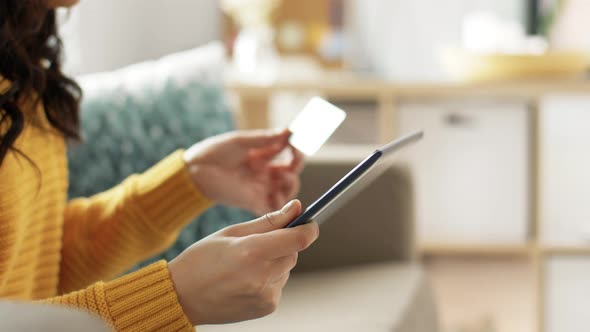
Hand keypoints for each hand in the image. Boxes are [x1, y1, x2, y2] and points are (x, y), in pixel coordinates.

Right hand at [168, 200, 318, 325]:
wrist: (182, 297)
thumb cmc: (202, 259)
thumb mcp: (231, 231)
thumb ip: (268, 221)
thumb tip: (297, 208)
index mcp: (251, 252)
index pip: (298, 239)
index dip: (309, 228)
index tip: (310, 222)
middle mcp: (261, 276)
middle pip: (293, 253)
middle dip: (284, 243)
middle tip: (259, 243)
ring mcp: (265, 295)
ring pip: (286, 268)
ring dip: (275, 262)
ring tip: (245, 264)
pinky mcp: (266, 307)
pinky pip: (279, 284)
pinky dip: (269, 278)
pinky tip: (246, 279)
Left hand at [183, 129, 303, 215]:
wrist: (194, 171)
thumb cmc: (214, 152)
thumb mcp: (241, 141)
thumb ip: (264, 139)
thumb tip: (288, 131)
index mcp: (262, 157)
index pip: (287, 153)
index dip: (295, 148)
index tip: (296, 140)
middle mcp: (264, 173)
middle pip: (291, 172)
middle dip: (296, 164)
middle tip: (295, 156)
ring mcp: (260, 188)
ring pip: (287, 190)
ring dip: (291, 183)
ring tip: (285, 175)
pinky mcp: (253, 202)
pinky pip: (273, 207)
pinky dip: (281, 204)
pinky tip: (279, 193)